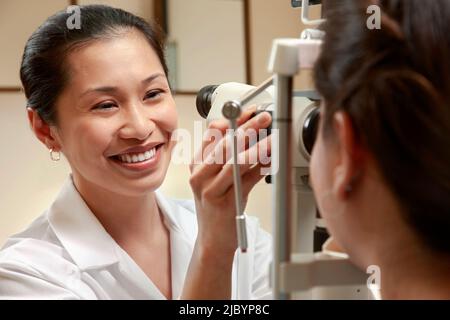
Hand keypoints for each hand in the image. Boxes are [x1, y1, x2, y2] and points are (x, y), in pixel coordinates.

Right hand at [189, 106, 271, 255]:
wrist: (212, 240)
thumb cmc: (217, 207)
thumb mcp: (217, 178)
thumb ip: (230, 156)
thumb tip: (253, 133)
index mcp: (197, 164)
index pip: (212, 132)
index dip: (232, 119)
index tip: (250, 111)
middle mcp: (200, 174)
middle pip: (224, 144)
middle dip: (246, 127)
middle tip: (263, 118)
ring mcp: (210, 189)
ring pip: (234, 161)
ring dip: (256, 146)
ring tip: (271, 136)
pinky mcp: (224, 202)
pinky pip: (246, 180)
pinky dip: (261, 167)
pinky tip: (271, 159)